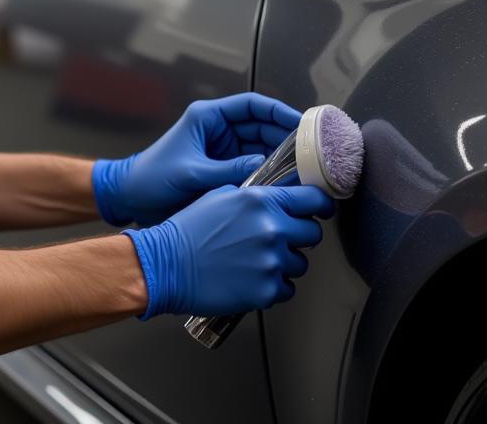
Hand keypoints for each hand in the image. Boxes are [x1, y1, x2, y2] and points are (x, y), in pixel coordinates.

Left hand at [92, 93, 301, 225]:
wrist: (132, 198)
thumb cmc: (152, 178)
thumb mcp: (191, 172)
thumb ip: (228, 169)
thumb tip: (263, 166)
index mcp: (207, 117)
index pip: (251, 105)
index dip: (278, 110)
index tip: (301, 122)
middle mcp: (218, 130)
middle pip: (262, 126)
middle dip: (286, 137)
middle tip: (311, 151)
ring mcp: (223, 149)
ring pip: (262, 147)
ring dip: (281, 157)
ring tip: (304, 169)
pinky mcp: (224, 169)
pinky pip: (255, 166)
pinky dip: (271, 173)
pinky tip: (285, 183)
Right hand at [124, 184, 334, 318]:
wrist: (167, 264)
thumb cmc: (188, 229)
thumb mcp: (220, 195)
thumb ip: (254, 195)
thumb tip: (277, 197)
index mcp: (261, 201)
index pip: (313, 199)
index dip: (319, 205)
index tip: (319, 209)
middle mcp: (272, 229)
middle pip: (313, 233)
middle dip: (299, 235)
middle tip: (277, 238)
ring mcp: (271, 262)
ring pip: (300, 263)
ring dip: (285, 262)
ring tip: (255, 260)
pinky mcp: (267, 291)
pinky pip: (287, 288)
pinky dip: (273, 285)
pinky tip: (251, 277)